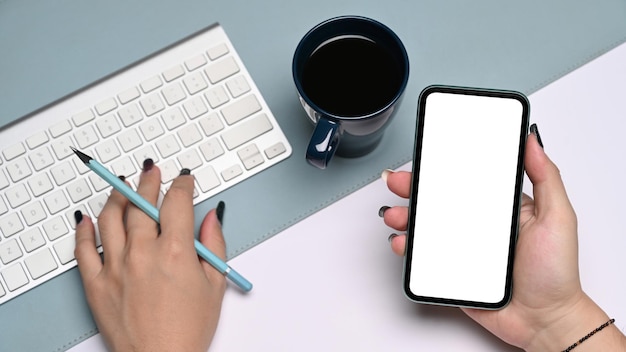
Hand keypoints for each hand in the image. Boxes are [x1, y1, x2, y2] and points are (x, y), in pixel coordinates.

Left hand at [74, 161, 225, 351]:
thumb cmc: (187, 330)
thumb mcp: (215, 285)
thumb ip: (214, 244)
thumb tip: (212, 218)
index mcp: (176, 252)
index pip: (177, 202)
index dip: (183, 185)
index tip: (184, 180)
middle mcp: (143, 253)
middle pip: (142, 203)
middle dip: (149, 182)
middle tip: (151, 172)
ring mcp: (116, 266)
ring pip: (110, 217)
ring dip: (118, 196)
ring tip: (123, 187)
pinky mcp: (96, 283)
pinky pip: (83, 248)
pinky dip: (84, 228)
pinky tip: (87, 218)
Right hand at [381, 132, 625, 350]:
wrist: (544, 321)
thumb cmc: (555, 273)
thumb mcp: (557, 217)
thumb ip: (545, 177)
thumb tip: (532, 141)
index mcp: (499, 208)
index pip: (466, 180)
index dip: (443, 167)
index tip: (427, 156)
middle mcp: (478, 225)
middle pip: (439, 201)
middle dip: (413, 188)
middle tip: (399, 182)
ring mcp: (463, 248)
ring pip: (426, 227)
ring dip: (405, 216)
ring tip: (395, 214)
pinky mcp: (452, 271)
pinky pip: (424, 257)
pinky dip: (408, 248)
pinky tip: (403, 243)